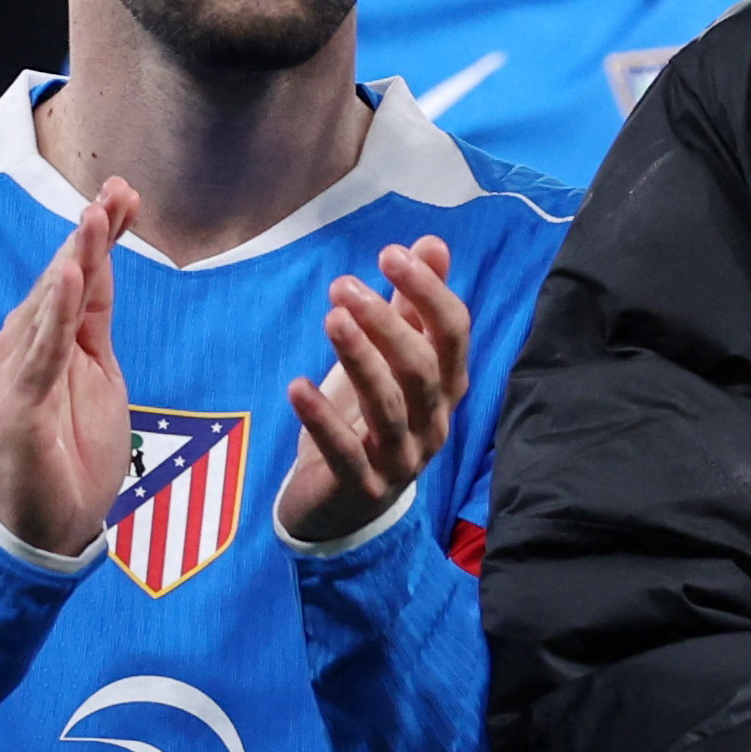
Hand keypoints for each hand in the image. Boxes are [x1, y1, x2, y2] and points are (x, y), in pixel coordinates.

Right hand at [0, 180, 138, 560]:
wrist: (47, 525)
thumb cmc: (71, 454)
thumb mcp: (97, 378)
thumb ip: (91, 328)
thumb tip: (93, 276)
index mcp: (51, 342)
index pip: (82, 279)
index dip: (102, 237)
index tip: (126, 195)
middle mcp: (27, 348)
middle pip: (64, 281)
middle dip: (91, 235)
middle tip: (116, 190)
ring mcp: (20, 374)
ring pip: (50, 305)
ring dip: (74, 259)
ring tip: (94, 218)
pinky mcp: (18, 404)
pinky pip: (39, 351)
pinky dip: (52, 312)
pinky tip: (66, 277)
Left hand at [279, 238, 464, 548]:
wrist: (346, 508)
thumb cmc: (370, 421)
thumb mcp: (392, 362)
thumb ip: (413, 306)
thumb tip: (432, 243)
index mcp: (447, 386)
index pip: (453, 334)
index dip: (429, 292)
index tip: (391, 253)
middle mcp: (434, 422)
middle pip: (421, 368)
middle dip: (387, 323)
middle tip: (344, 285)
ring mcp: (402, 458)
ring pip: (389, 406)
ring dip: (360, 360)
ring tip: (331, 318)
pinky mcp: (362, 486)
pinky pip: (346, 452)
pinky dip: (322, 419)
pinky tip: (297, 387)